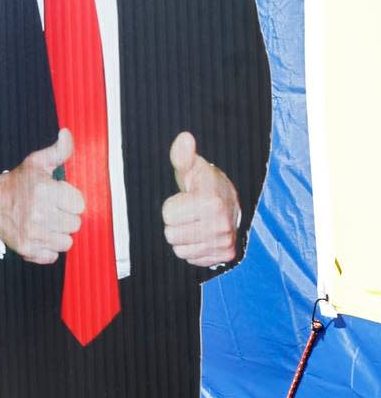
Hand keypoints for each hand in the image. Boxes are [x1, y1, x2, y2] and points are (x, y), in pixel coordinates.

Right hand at [0, 129, 84, 263]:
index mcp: (44, 191)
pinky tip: (38, 236)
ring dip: (58, 234)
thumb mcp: (36, 163)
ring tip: (45, 223)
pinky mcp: (27, 249)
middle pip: (75, 224)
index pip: (80, 205)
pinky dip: (47, 249)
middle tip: (51, 210)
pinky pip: (52, 255)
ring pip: (67, 242)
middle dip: (65, 217)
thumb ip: (58, 151)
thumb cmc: (17, 183)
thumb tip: (67, 133)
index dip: (70, 200)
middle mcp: (39, 214)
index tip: (59, 197)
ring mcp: (33, 233)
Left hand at [162, 132, 239, 266]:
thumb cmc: (204, 183)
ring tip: (194, 223)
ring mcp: (224, 242)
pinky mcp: (224, 255)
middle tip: (189, 213)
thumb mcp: (191, 168)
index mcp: (211, 203)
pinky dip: (192, 249)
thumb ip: (182, 155)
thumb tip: (184, 138)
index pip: (167, 215)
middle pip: (171, 235)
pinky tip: (201, 235)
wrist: (229, 202)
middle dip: (175, 223)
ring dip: (183, 238)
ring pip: (180, 250)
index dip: (171, 206)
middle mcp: (221, 225)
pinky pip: (191, 259)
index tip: (185, 199)